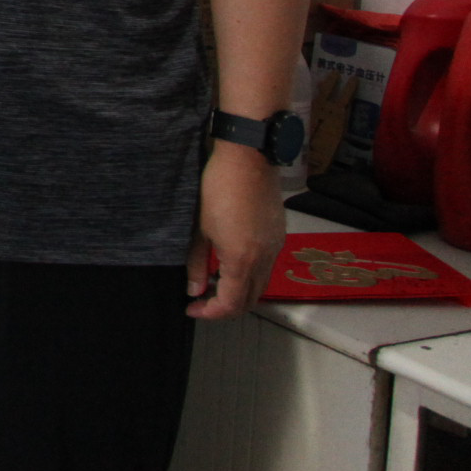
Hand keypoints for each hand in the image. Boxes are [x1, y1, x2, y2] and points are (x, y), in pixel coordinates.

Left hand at [186, 143, 284, 318]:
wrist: (248, 158)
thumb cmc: (218, 188)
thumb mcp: (199, 229)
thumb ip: (196, 263)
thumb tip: (193, 289)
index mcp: (242, 260)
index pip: (231, 303)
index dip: (210, 312)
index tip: (192, 308)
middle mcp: (264, 259)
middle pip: (250, 300)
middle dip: (226, 308)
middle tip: (201, 301)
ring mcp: (275, 248)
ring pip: (261, 285)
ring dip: (239, 293)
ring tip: (213, 283)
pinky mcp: (279, 236)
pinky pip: (267, 267)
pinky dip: (250, 276)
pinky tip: (230, 265)